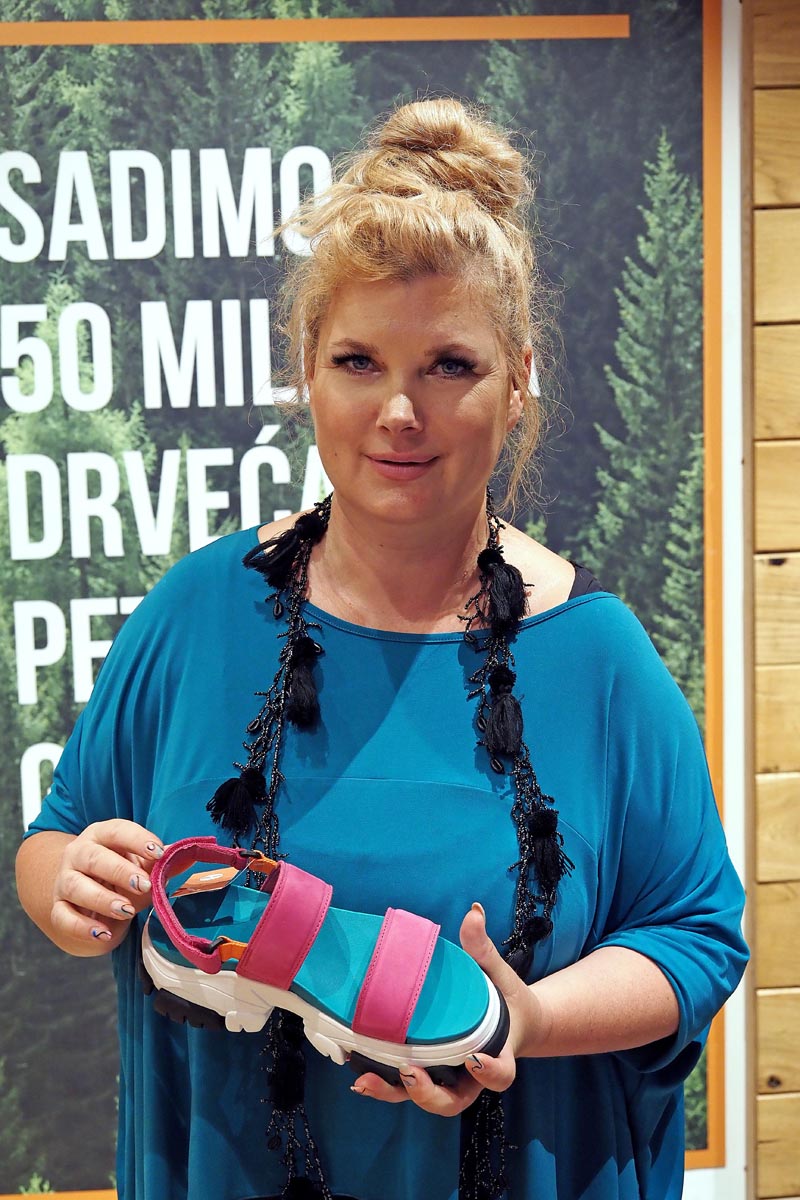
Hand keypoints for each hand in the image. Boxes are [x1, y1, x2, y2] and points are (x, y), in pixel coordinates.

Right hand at [51, 819, 164, 948]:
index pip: (116, 830)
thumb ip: (159, 861)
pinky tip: (102, 933)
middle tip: (144, 885)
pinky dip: (81, 927)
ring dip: (102, 899)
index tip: (159, 852)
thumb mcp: (141, 865)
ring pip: (76, 886)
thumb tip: (185, 856)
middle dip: (120, 871)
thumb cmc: (121, 875)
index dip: (137, 840)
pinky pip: (63, 917)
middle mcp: (78, 853)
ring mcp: (64, 881)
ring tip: (127, 910)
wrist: (90, 897)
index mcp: (101, 835)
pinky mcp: (58, 907)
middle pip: (93, 857)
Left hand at [350, 902, 538, 1115]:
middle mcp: (471, 1077)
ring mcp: (448, 1078)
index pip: (499, 1075)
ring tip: (367, 1080)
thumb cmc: (505, 997)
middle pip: (454, 1101)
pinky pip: (405, 1086)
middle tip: (410, 1074)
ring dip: (395, 1093)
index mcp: (499, 1054)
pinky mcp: (428, 1073)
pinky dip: (383, 1083)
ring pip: (425, 1099)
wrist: (509, 1020)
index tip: (474, 1059)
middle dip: (429, 1094)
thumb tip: (473, 910)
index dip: (489, 1073)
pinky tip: (358, 1072)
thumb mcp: (499, 972)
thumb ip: (483, 948)